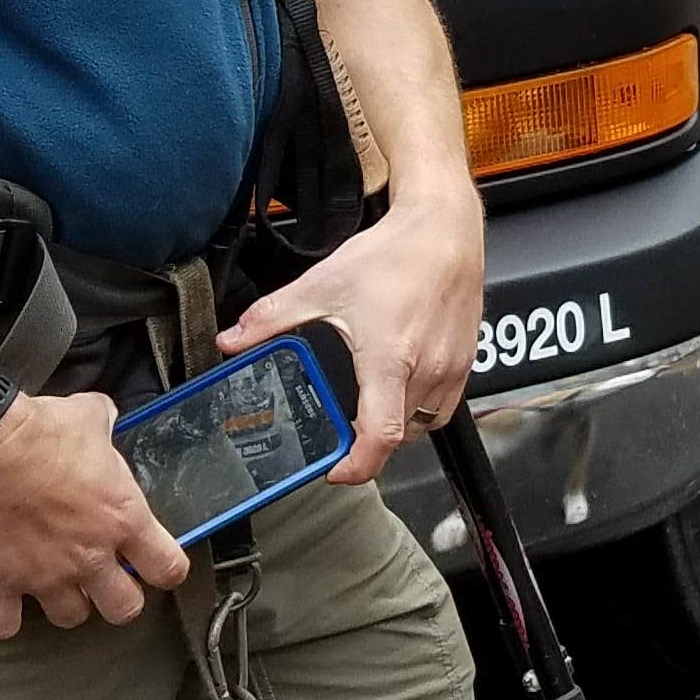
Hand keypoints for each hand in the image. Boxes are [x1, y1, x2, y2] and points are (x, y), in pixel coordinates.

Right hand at [0, 389, 192, 636]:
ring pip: (70, 618)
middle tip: (104, 579)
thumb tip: (106, 418)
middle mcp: (90, 557)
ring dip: (65, 604)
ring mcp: (44, 577)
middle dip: (118, 598)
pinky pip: (4, 625)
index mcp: (122, 519)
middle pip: (124, 609)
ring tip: (55, 584)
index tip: (152, 564)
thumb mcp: (89, 417)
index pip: (169, 568)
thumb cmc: (39, 432)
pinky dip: (3, 619)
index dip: (165, 570)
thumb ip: (106, 426)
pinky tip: (2, 604)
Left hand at [222, 173, 484, 486]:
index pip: (379, 436)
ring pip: (423, 424)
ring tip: (373, 404)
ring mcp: (451, 367)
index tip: (337, 471)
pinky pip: (443, 406)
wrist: (444, 229)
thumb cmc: (395, 254)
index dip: (357, 466)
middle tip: (344, 426)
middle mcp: (426, 369)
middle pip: (397, 435)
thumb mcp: (322, 284)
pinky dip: (421, 408)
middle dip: (369, 440)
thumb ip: (272, 317)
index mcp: (389, 358)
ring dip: (397, 426)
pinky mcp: (466, 361)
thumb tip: (232, 340)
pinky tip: (402, 383)